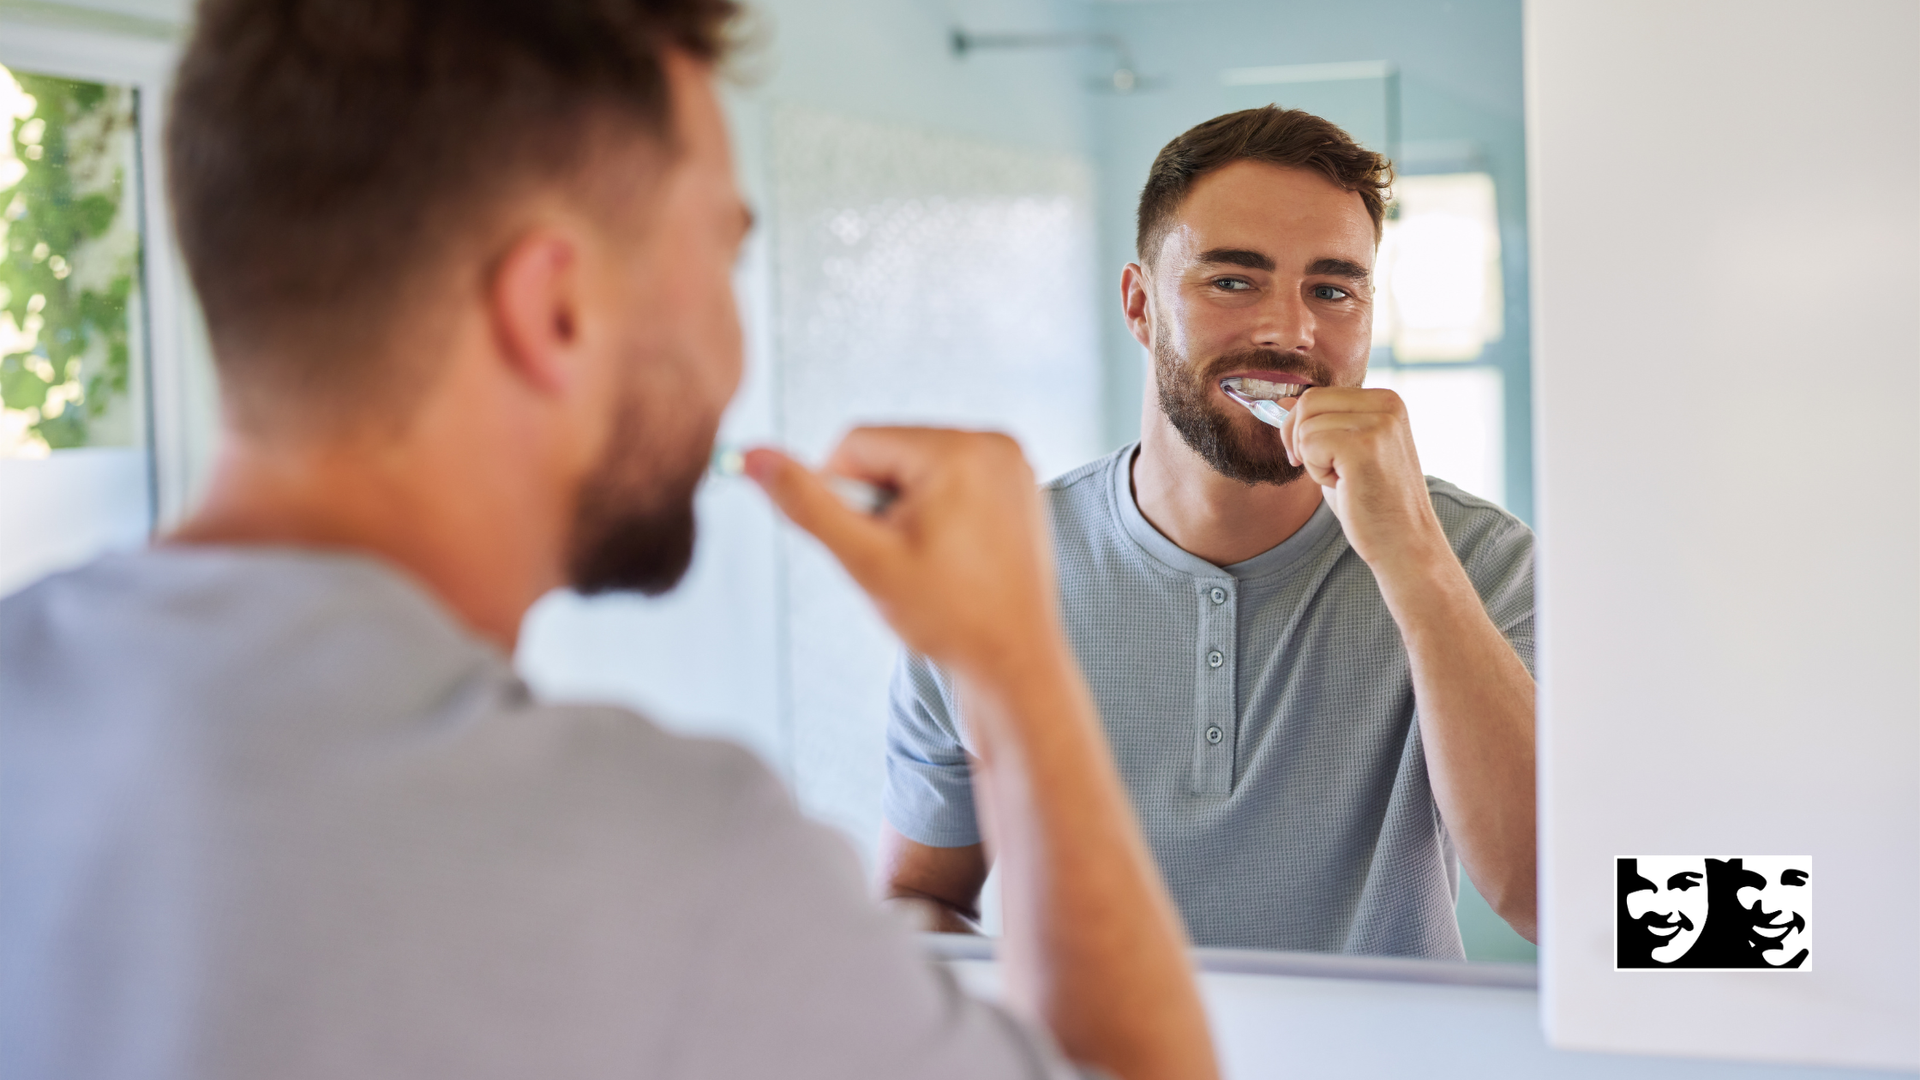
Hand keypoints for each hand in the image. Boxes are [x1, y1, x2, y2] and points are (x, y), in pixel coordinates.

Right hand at [744, 428, 1062, 682]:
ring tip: (930, 563)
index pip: (857, 441)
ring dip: (905, 511)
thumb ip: (806, 504)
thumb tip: (752, 457)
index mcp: (958, 448)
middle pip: (891, 452)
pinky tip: (953, 559)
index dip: (843, 495)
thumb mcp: (865, 559)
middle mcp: (994, 442)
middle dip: (880, 504)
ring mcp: (1013, 464)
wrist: (1014, 664)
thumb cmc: (947, 618)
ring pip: (918, 469)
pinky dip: (937, 514)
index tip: (869, 545)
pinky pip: (952, 482)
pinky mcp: (1020, 487)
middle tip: (903, 560)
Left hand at [1278, 387, 1449, 575]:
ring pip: (1305, 427)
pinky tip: (1345, 486)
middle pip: (1308, 402)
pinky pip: (1308, 445)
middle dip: (1299, 440)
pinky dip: (1317, 472)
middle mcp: (1387, 403)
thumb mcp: (1344, 453)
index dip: (1301, 428)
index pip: (1317, 395)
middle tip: (1325, 471)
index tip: (1316, 458)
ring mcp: (1378, 422)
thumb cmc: (1373, 503)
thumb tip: (1280, 402)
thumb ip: (1320, 423)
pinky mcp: (1364, 445)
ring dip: (1313, 461)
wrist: (1403, 543)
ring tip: (1346, 480)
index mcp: (1386, 400)